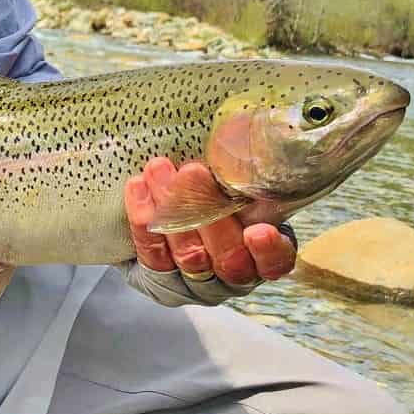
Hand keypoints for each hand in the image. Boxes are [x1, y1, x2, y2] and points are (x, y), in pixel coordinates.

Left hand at [125, 157, 296, 285]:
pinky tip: (138, 186)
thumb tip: (243, 130)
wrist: (161, 216)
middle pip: (228, 258)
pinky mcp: (159, 280)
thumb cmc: (209, 190)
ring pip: (188, 256)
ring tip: (159, 168)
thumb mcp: (233, 182)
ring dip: (173, 208)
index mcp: (261, 253)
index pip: (275, 262)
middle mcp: (233, 275)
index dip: (268, 250)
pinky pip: (153, 255)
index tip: (259, 229)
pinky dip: (144, 219)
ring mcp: (196, 283)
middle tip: (193, 171)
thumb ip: (242, 173)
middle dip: (208, 212)